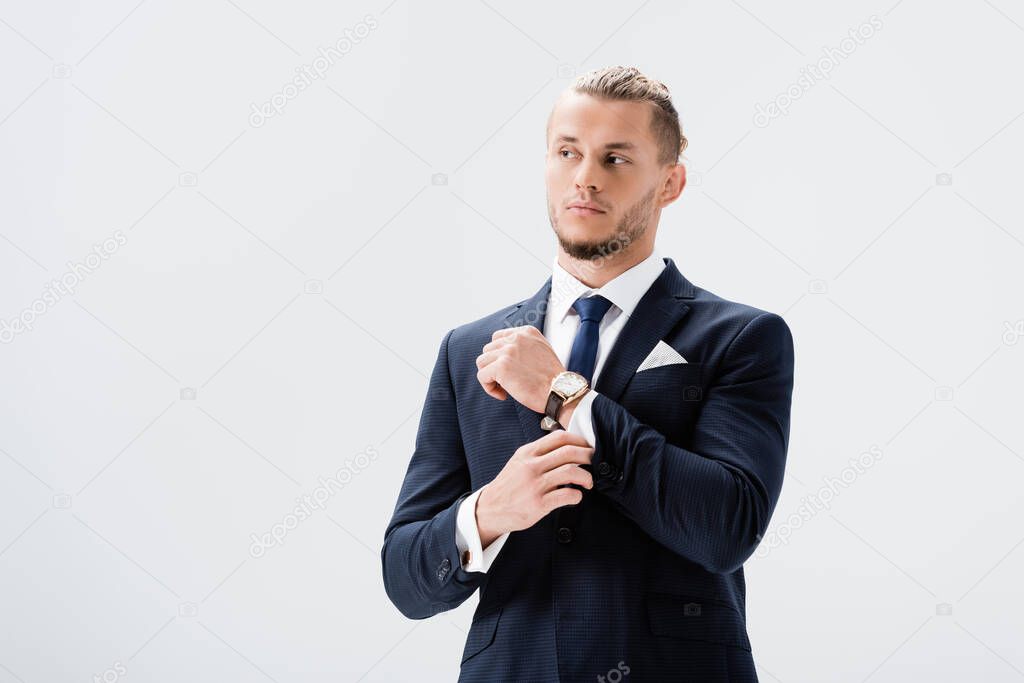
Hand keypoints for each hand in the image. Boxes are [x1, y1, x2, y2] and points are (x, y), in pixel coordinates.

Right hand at [475, 429, 593, 546]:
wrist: (490, 509)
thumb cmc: (509, 485)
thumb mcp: (519, 461)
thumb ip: (539, 453)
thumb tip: (568, 447)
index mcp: (528, 452)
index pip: (559, 437)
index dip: (579, 440)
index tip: (587, 446)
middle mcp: (531, 466)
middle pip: (569, 452)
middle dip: (588, 455)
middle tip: (594, 462)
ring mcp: (534, 485)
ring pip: (570, 472)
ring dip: (586, 477)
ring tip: (588, 482)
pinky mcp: (538, 504)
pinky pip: (566, 495)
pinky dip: (577, 496)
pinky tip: (576, 496)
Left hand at [476, 326, 564, 412]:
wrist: (560, 391)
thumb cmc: (553, 378)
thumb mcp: (542, 350)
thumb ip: (525, 346)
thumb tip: (506, 354)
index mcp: (526, 332)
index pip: (499, 337)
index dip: (499, 355)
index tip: (508, 368)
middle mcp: (516, 338)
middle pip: (488, 349)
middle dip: (494, 366)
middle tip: (507, 380)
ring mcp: (507, 351)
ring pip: (482, 362)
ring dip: (490, 376)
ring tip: (504, 387)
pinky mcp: (501, 367)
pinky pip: (482, 376)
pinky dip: (489, 388)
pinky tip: (503, 395)